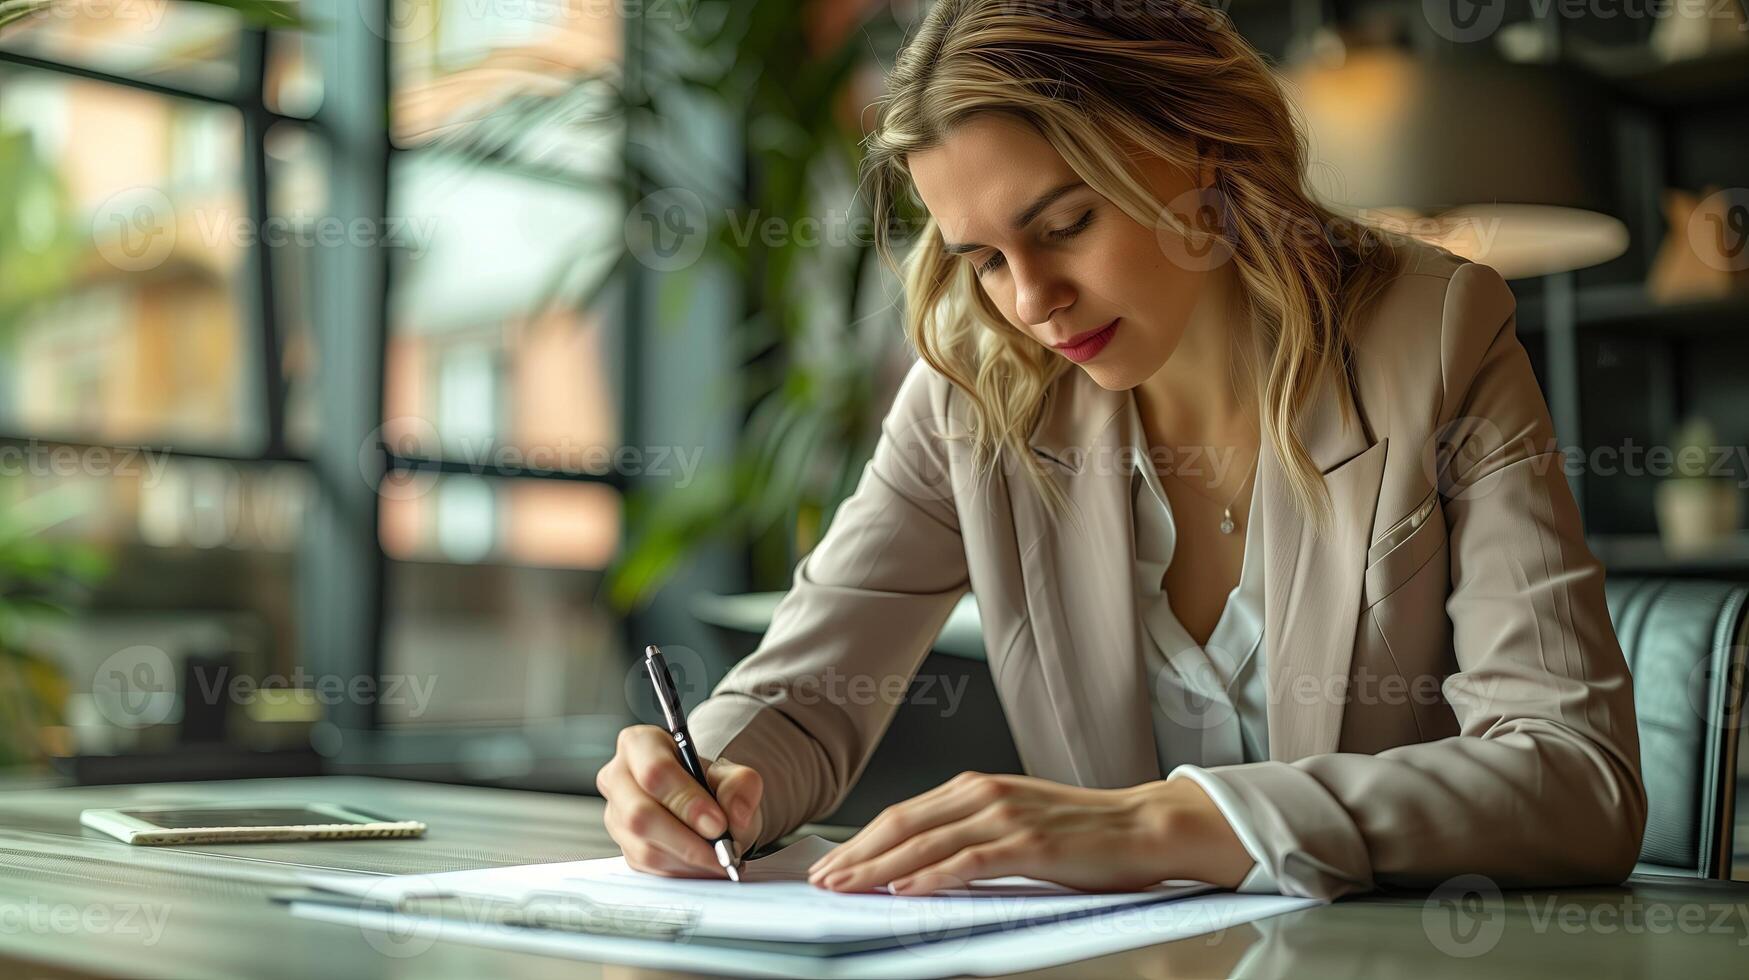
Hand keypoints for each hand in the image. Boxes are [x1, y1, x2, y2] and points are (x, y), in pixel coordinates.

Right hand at [598, 724, 764, 877]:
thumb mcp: (734, 775)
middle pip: (639, 815)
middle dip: (687, 839)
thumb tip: (735, 813)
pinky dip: (682, 871)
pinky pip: (648, 867)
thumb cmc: (711, 785)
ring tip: (721, 860)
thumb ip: (741, 786)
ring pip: (643, 847)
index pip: (654, 771)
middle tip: (722, 849)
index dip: (686, 800)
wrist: (706, 807)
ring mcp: (616, 815)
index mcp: (641, 744)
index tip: (717, 823)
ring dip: (688, 860)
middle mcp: (619, 777)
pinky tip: (705, 866)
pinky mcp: (623, 845)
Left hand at [805, 772, 1252, 894]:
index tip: (833, 862)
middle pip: (903, 825)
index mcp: (978, 788)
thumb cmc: (1086, 832)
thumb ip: (972, 833)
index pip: (904, 814)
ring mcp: (1006, 817)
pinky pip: (968, 861)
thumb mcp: (1017, 821)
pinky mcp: (1029, 844)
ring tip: (848, 886)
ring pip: (926, 843)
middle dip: (857, 854)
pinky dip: (931, 876)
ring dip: (880, 867)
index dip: (862, 840)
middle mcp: (985, 794)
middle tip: (824, 879)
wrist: (1145, 826)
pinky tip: (904, 889)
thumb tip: (922, 863)